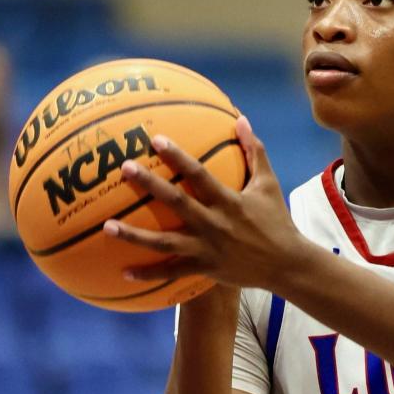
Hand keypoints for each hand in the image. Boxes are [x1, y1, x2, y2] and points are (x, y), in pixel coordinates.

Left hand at [102, 116, 307, 291]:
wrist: (286, 264)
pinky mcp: (204, 268)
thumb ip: (254, 151)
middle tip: (124, 169)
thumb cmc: (277, 221)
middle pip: (177, 203)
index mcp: (228, 201)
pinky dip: (148, 273)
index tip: (155, 139)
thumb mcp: (268, 184)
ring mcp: (206, 248)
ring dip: (135, 236)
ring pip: (165, 242)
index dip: (177, 156)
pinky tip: (123, 272)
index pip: (199, 174)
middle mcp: (214, 223)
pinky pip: (171, 272)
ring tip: (107, 227)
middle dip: (150, 185)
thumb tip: (241, 120)